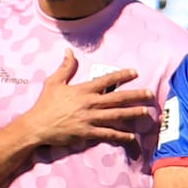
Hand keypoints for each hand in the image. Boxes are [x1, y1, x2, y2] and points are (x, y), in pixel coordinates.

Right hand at [20, 56, 159, 156]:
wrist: (37, 126)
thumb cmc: (45, 104)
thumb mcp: (53, 82)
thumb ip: (65, 68)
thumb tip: (69, 51)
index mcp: (83, 90)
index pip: (106, 80)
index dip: (122, 75)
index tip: (135, 73)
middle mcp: (90, 103)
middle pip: (118, 98)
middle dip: (136, 96)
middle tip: (151, 94)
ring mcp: (90, 118)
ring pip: (117, 115)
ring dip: (133, 113)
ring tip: (146, 112)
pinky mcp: (88, 132)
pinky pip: (108, 133)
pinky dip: (121, 135)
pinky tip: (132, 136)